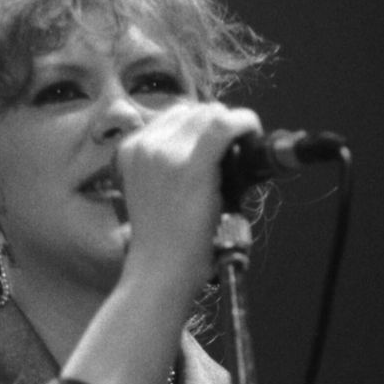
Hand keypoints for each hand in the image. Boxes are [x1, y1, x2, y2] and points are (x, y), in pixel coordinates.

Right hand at [113, 100, 261, 288]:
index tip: (220, 142)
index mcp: (129, 150)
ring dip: (232, 128)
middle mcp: (145, 145)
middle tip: (236, 151)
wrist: (160, 271)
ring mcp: (166, 153)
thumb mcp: (154, 193)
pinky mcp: (193, 165)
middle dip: (219, 126)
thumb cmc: (165, 242)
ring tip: (244, 151)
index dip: (202, 125)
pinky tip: (254, 134)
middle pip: (194, 112)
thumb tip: (212, 149)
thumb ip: (171, 166)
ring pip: (211, 115)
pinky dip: (246, 124)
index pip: (174, 117)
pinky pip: (227, 126)